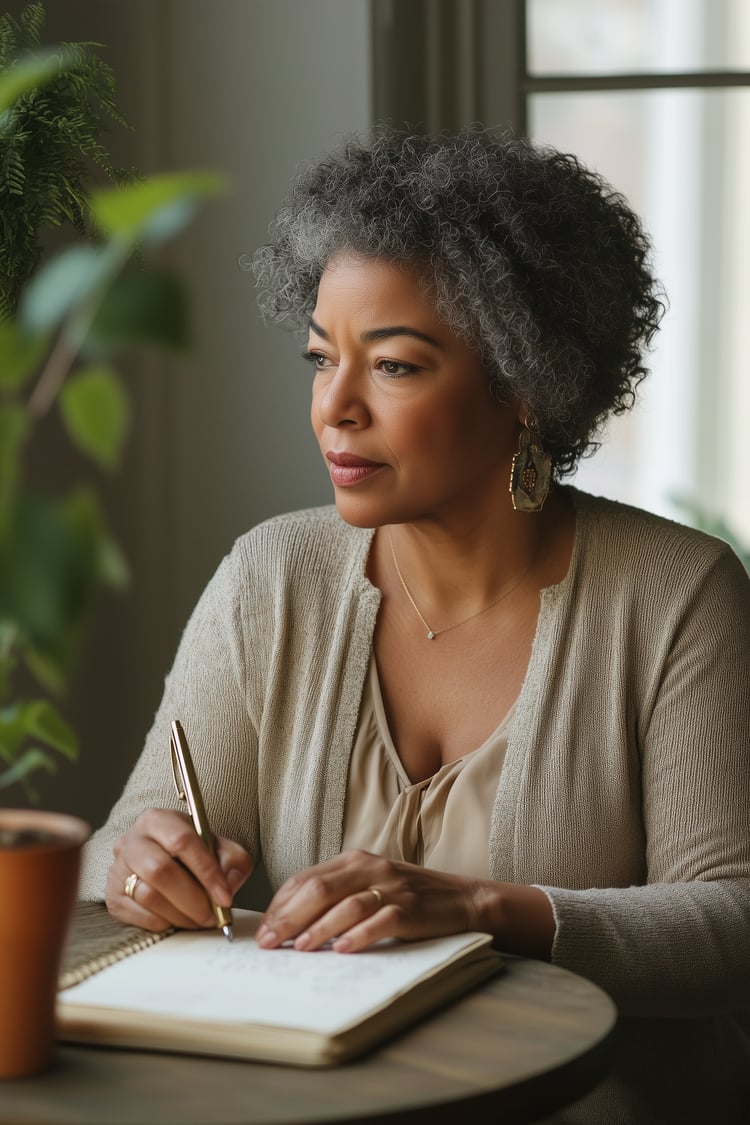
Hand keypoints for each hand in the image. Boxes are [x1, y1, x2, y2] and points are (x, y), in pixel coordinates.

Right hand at [105, 808, 252, 931]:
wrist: (160, 860)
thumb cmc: (190, 853)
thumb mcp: (218, 846)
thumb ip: (233, 859)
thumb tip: (230, 882)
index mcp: (158, 820)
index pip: (182, 841)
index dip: (206, 871)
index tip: (224, 896)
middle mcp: (132, 841)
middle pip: (161, 871)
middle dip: (193, 899)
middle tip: (213, 915)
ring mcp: (118, 869)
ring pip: (149, 896)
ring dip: (181, 915)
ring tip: (199, 919)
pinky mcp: (113, 897)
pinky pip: (139, 916)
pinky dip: (165, 923)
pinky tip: (179, 919)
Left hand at [256, 849, 488, 952]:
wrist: (462, 898)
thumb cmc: (409, 896)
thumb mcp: (369, 884)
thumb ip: (336, 896)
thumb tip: (292, 925)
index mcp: (354, 860)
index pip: (306, 878)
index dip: (281, 904)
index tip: (265, 929)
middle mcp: (370, 868)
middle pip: (320, 889)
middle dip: (290, 917)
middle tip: (271, 942)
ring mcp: (392, 887)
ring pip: (346, 905)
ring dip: (319, 928)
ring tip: (300, 948)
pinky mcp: (411, 909)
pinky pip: (381, 920)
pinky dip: (359, 935)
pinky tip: (343, 949)